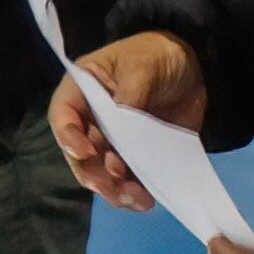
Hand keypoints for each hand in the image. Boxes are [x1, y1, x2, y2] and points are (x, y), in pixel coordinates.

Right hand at [50, 30, 205, 208]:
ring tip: (137, 198)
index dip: (68, 136)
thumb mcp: (142, 67)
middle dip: (94, 173)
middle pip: (80, 154)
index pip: (63, 116)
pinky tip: (145, 199)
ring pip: (102, 173)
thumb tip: (125, 132)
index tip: (85, 152)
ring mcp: (112, 141)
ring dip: (115, 189)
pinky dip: (135, 192)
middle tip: (112, 185)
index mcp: (82, 91)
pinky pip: (128, 179)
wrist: (189, 65)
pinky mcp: (134, 155)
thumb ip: (131, 97)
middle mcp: (90, 121)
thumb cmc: (156, 55)